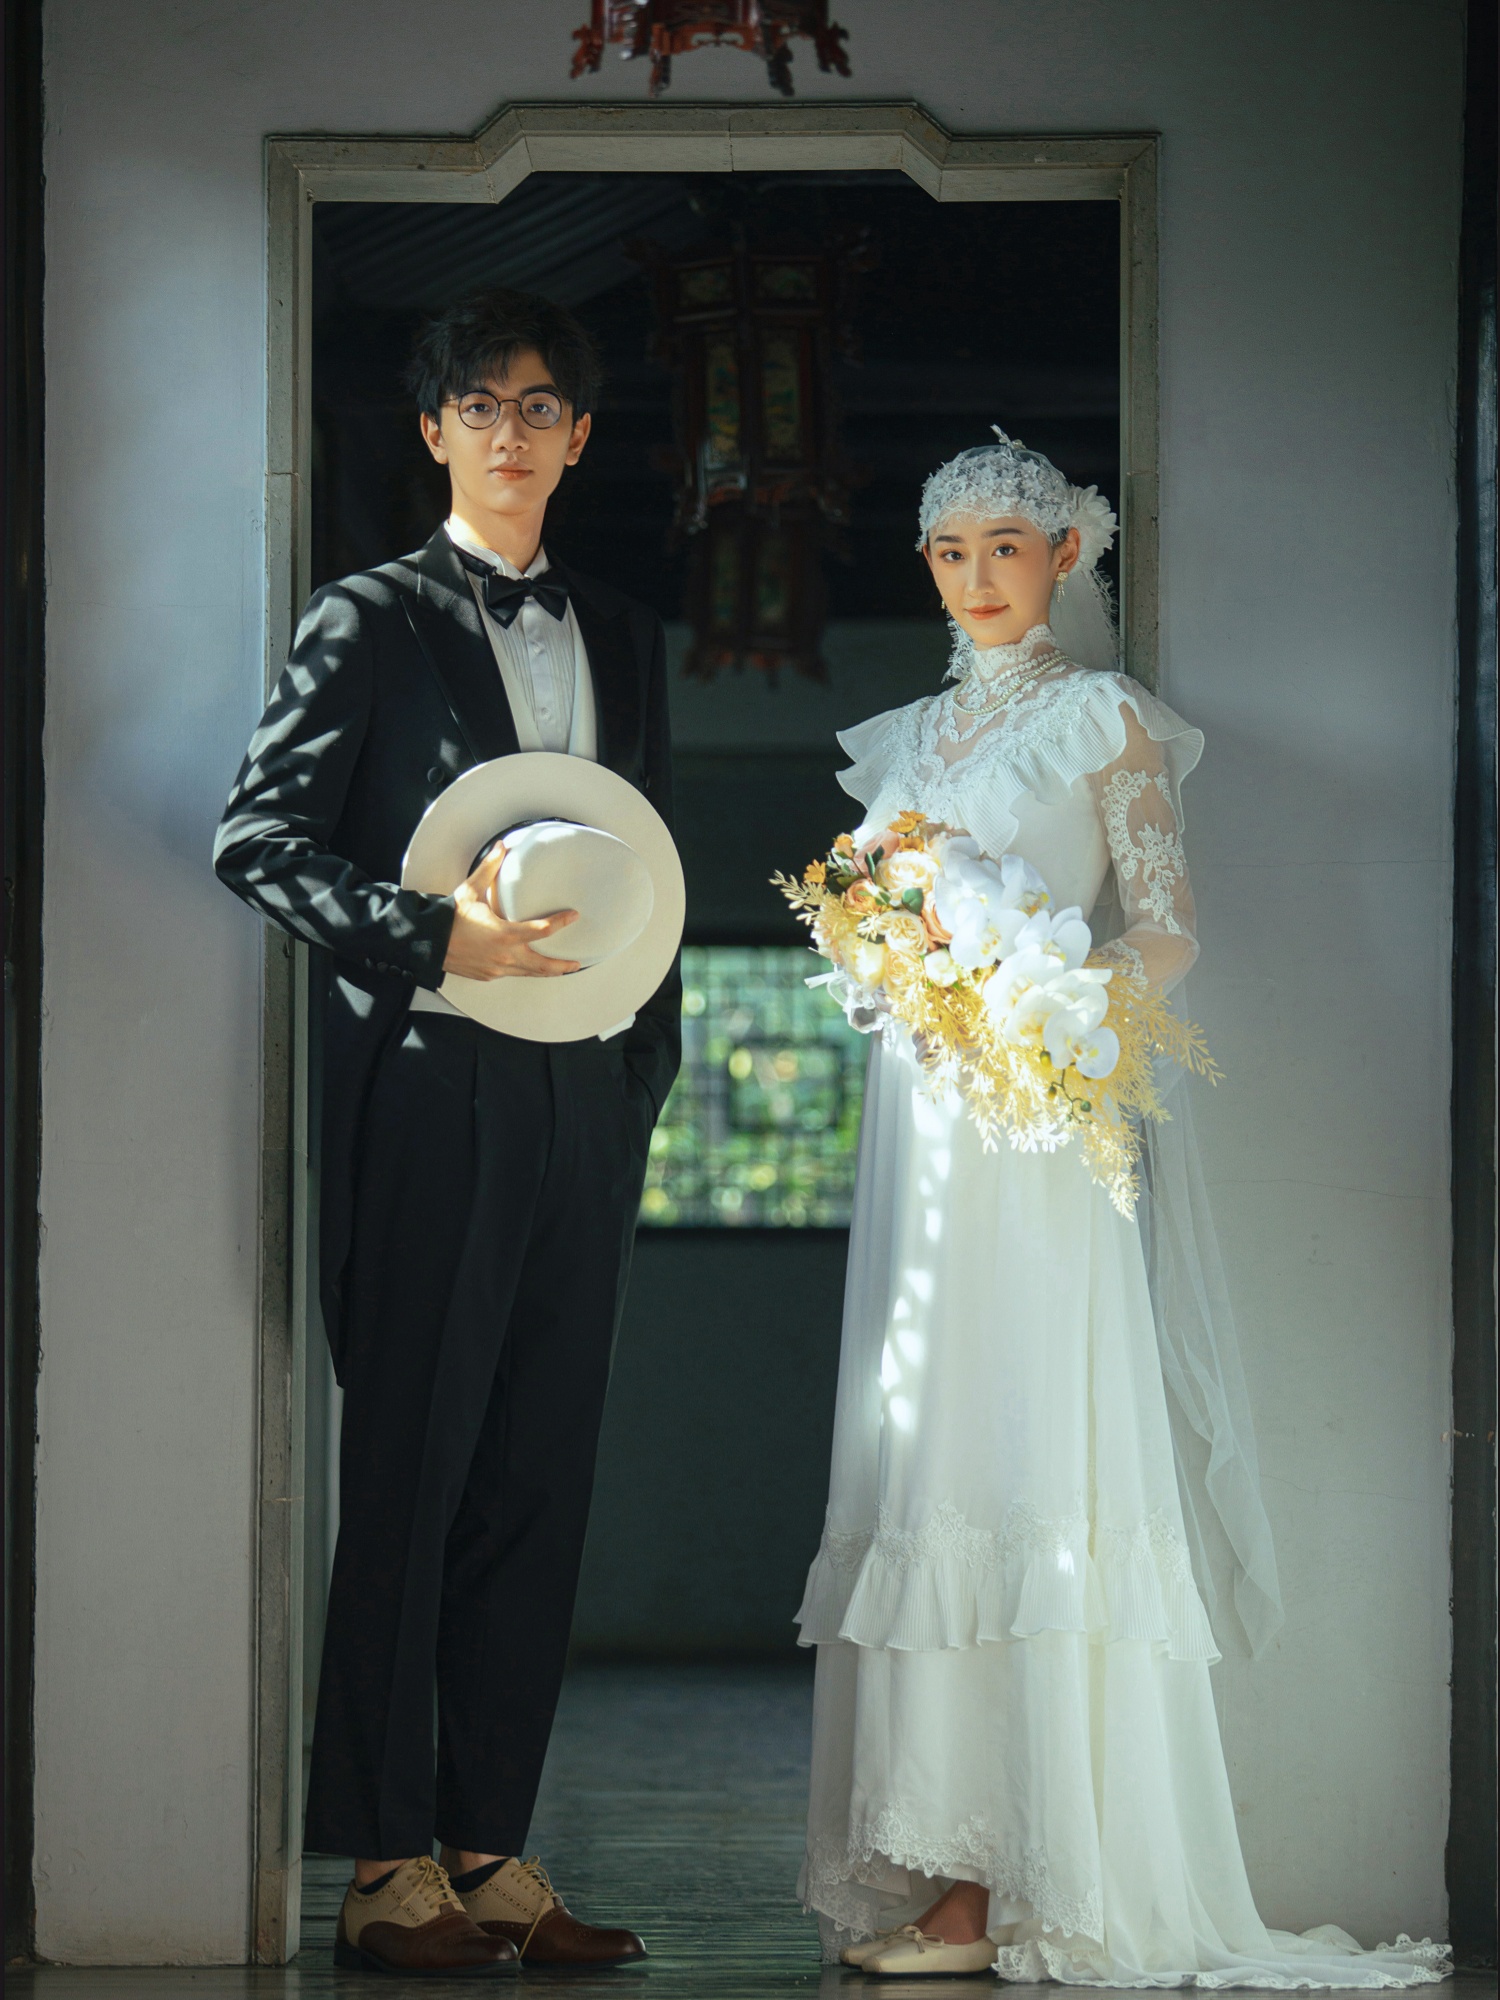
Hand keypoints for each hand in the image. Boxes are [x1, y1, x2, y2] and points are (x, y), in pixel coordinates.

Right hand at [441, 843, 579, 980]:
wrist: (429, 942)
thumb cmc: (449, 918)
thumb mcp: (470, 890)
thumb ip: (489, 868)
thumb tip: (502, 847)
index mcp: (504, 934)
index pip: (542, 930)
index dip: (561, 922)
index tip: (573, 916)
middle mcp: (504, 956)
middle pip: (543, 965)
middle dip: (563, 966)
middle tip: (577, 962)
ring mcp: (497, 969)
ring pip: (529, 973)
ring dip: (547, 971)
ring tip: (561, 969)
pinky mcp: (489, 975)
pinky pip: (513, 974)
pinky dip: (525, 970)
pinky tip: (529, 964)